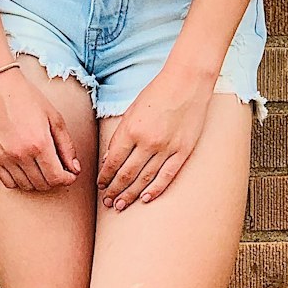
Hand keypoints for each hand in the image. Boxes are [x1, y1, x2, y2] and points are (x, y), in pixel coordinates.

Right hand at [0, 67, 81, 192]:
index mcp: (39, 143)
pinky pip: (9, 183)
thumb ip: (67, 146)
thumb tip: (74, 169)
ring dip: (39, 181)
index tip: (70, 174)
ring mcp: (5, 158)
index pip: (57, 178)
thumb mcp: (55, 119)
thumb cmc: (27, 99)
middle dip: (55, 180)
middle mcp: (21, 154)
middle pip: (43, 184)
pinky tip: (26, 169)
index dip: (68, 179)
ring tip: (42, 167)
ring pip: (27, 186)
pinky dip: (20, 181)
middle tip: (58, 170)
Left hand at [96, 63, 212, 208]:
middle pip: (126, 174)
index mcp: (131, 130)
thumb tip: (109, 159)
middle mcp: (148, 142)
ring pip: (145, 179)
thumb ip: (120, 135)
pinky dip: (155, 189)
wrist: (187, 83)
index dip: (105, 177)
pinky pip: (167, 176)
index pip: (113, 161)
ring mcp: (167, 148)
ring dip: (131, 194)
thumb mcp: (132, 111)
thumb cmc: (157, 93)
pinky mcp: (183, 151)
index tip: (100, 186)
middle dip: (114, 190)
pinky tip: (145, 199)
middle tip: (107, 202)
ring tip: (121, 205)